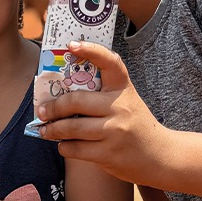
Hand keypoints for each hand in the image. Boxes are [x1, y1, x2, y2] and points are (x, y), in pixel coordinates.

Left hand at [36, 41, 168, 184]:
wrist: (160, 156)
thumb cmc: (135, 125)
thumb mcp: (126, 102)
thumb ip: (101, 95)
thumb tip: (59, 95)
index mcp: (123, 89)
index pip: (110, 62)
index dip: (91, 51)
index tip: (71, 45)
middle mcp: (120, 107)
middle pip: (76, 101)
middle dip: (53, 108)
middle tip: (41, 111)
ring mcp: (114, 131)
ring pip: (71, 127)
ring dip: (52, 129)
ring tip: (44, 130)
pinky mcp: (108, 154)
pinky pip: (75, 148)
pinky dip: (64, 146)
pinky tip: (63, 144)